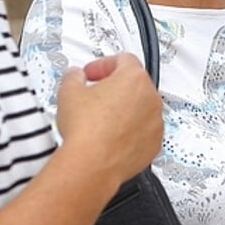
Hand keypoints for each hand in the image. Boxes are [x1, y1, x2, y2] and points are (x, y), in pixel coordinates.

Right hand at [53, 53, 162, 187]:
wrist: (92, 163)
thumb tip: (75, 76)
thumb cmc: (85, 129)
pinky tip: (110, 137)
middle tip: (95, 96)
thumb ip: (74, 76)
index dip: (104, 65)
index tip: (93, 74)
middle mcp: (151, 98)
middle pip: (135, 85)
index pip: (123, 60)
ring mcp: (155, 122)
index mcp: (134, 78)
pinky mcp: (154, 144)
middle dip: (115, 88)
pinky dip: (131, 132)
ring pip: (141, 109)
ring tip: (101, 120)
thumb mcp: (68, 92)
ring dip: (124, 111)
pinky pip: (144, 132)